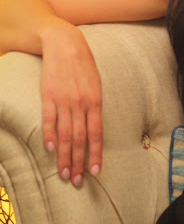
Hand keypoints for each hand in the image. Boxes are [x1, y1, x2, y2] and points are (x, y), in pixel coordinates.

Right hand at [40, 22, 102, 185]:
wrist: (64, 43)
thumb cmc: (84, 64)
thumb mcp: (96, 84)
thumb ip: (95, 106)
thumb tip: (94, 128)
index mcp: (95, 101)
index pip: (96, 134)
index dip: (95, 154)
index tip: (94, 171)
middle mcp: (80, 103)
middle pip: (80, 139)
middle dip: (78, 162)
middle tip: (76, 180)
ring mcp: (63, 99)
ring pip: (64, 134)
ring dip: (64, 156)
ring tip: (63, 173)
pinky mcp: (48, 95)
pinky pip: (48, 119)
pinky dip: (50, 135)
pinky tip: (51, 149)